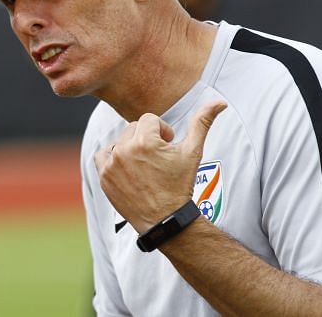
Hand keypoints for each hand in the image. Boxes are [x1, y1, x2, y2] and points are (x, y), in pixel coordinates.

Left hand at [94, 102, 226, 233]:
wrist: (166, 220)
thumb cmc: (180, 185)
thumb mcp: (193, 152)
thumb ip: (202, 123)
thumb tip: (219, 102)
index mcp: (146, 141)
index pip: (149, 119)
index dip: (161, 131)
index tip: (168, 146)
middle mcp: (125, 150)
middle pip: (133, 128)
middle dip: (146, 138)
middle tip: (157, 157)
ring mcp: (112, 164)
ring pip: (119, 141)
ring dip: (129, 147)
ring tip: (143, 164)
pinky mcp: (104, 177)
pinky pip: (102, 156)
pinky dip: (112, 158)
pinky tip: (127, 168)